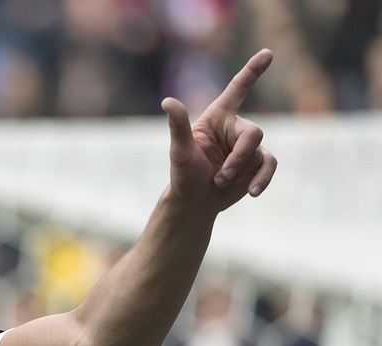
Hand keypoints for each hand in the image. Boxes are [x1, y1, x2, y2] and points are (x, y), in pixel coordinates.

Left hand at [161, 49, 277, 213]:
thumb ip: (179, 125)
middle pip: (254, 133)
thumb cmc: (184, 174)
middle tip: (219, 176)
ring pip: (260, 153)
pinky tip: (252, 192)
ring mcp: (248, 146)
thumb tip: (167, 101)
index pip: (238, 89)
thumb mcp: (179, 151)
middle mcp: (235, 128)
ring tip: (220, 183)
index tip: (267, 53)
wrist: (194, 201)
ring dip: (241, 172)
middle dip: (238, 158)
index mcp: (218, 118)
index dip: (252, 71)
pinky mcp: (257, 164)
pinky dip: (262, 180)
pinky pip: (269, 166)